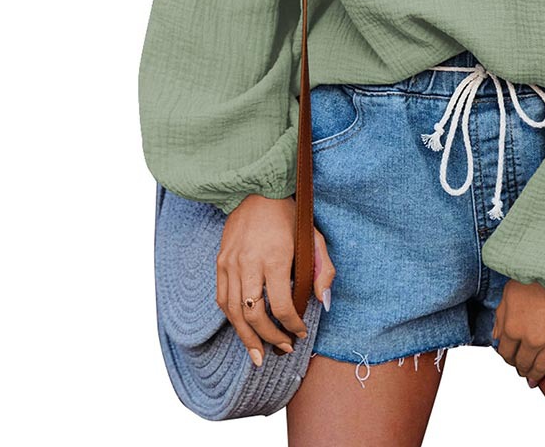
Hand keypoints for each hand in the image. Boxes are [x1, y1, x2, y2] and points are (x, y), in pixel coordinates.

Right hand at [216, 194, 336, 366]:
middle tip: (282, 348)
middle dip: (269, 338)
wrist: (257, 190)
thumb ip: (322, 270)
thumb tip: (323, 302)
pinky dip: (232, 318)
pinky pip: (222, 299)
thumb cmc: (290, 215)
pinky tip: (243, 329)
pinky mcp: (220, 262)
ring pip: (234, 312)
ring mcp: (231, 264)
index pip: (281, 305)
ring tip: (258, 354)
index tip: (299, 333)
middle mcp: (249, 263)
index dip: (292, 325)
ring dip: (246, 338)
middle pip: (255, 315)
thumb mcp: (314, 237)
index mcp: (275, 258)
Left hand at [491, 279, 544, 391]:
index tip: (510, 356)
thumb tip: (496, 337)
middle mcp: (530, 339)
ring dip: (535, 375)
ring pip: (540, 368)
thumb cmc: (532, 275)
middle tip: (522, 368)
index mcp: (512, 327)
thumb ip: (500, 316)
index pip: (505, 353)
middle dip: (520, 367)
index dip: (507, 356)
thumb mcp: (508, 292)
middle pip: (522, 363)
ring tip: (533, 379)